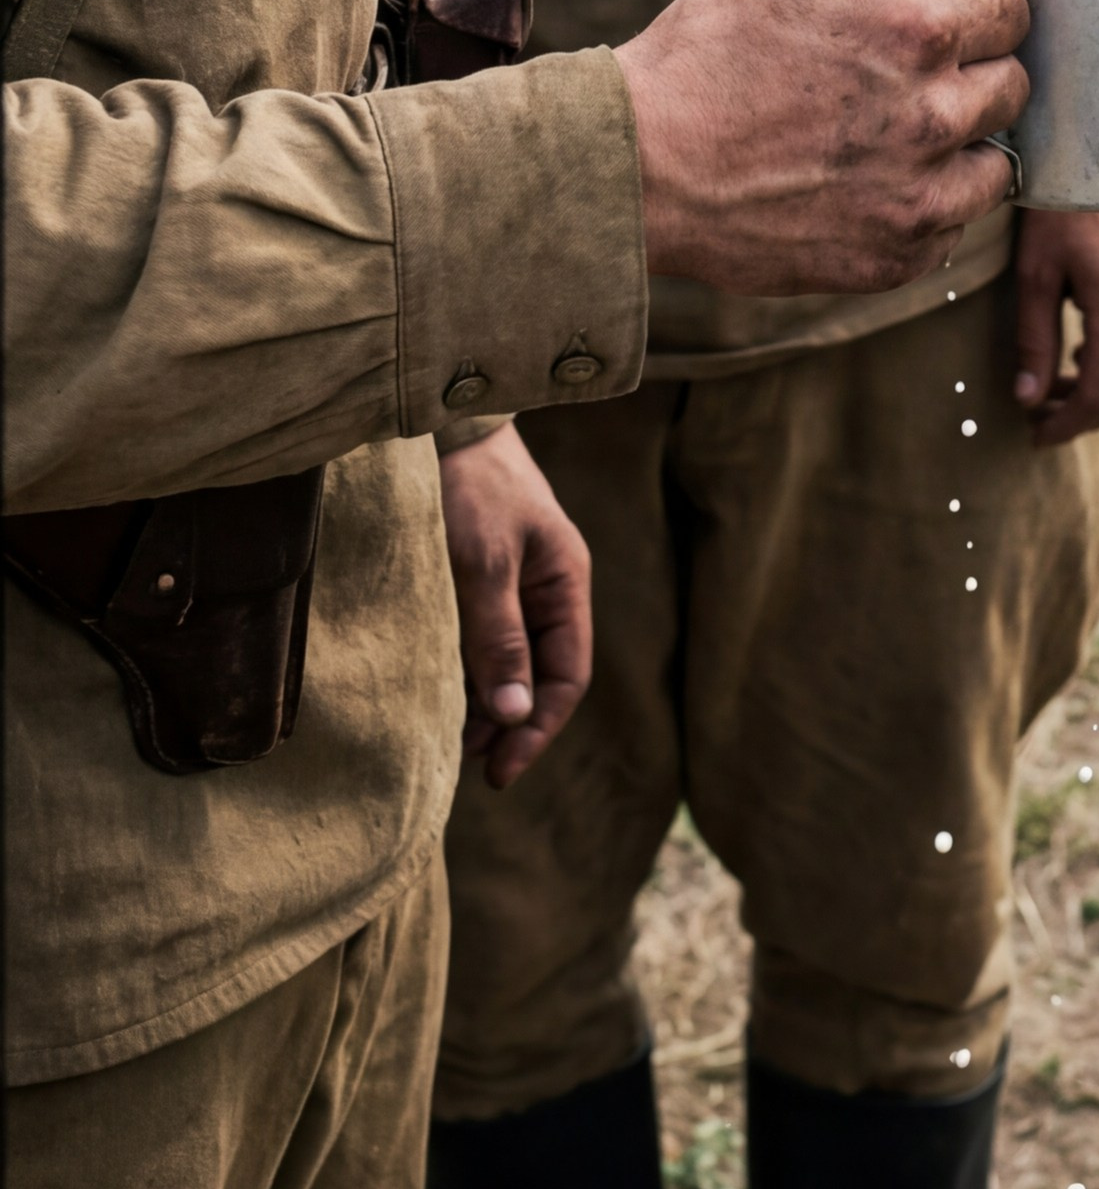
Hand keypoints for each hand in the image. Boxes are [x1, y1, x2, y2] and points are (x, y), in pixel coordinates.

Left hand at [436, 421, 592, 789]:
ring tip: (452, 741)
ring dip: (488, 703)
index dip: (538, 728)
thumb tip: (516, 716)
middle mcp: (546, 588)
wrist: (442, 418)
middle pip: (540, 675)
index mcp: (565, 583)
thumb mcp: (484, 564)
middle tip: (469, 765)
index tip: (500, 770)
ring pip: (509, 660)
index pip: (567, 675)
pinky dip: (469, 672)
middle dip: (511, 725)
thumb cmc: (469, 486)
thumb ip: (500, 638)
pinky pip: (483, 638)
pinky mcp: (479, 574)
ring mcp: (514, 581)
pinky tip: (442, 693)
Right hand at [619, 0, 1031, 294]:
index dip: (979, 1)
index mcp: (916, 29)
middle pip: (1014, 85)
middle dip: (974, 68)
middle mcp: (934, 115)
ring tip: (892, 131)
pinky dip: (926, 203)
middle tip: (907, 71)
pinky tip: (868, 180)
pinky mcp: (895, 258)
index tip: (945, 11)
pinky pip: (953, 226)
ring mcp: (919, 196)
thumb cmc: (705, 50)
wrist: (640, 166)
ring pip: (997, 164)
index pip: (1012, 8)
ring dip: (962, 143)